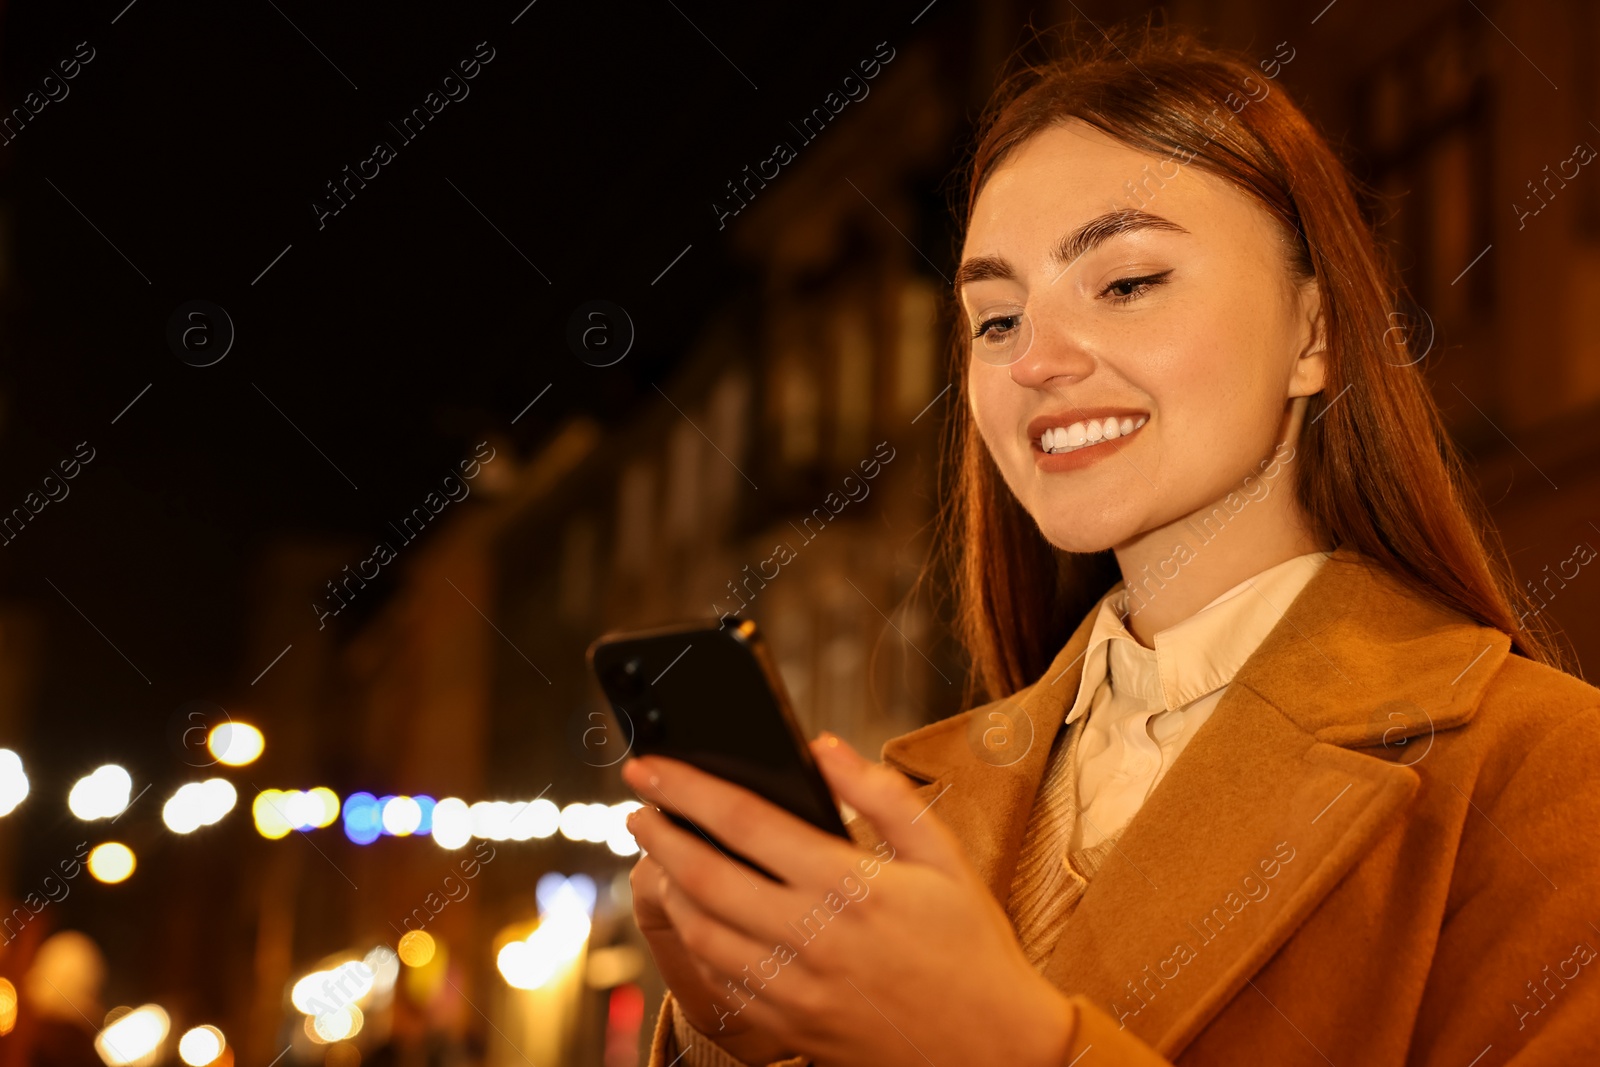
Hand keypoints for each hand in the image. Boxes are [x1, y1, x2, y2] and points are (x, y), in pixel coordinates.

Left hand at [621, 733, 1074, 1066]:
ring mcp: (795, 989)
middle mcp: (812, 938)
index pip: (745, 821)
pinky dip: (693, 942)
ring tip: (658, 856)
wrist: (994, 1049)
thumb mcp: (943, 857)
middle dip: (658, 834)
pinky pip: (718, 980)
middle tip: (636, 806)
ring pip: (700, 932)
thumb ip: (881, 795)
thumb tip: (822, 749)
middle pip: (704, 876)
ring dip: (667, 888)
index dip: (687, 788)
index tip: (652, 766)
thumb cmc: (970, 945)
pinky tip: (695, 917)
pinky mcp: (789, 1027)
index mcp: (849, 886)